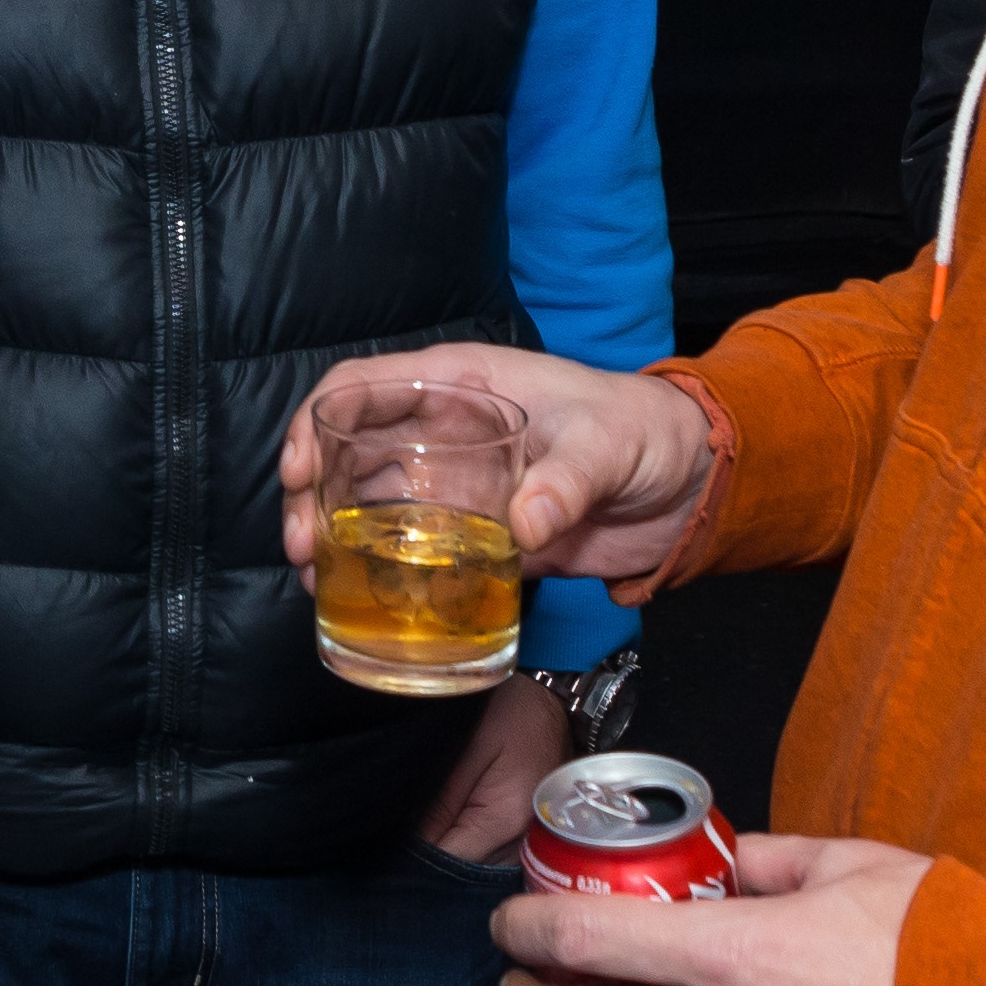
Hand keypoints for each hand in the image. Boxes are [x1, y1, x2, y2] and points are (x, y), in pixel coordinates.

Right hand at [276, 343, 713, 597]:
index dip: (317, 420)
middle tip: (304, 545)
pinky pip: (414, 552)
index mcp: (463, 386)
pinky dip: (379, 572)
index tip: (298, 469)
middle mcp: (445, 434)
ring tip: (315, 577)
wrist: (687, 485)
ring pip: (371, 503)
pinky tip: (357, 599)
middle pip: (351, 450)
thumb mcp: (608, 445)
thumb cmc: (645, 433)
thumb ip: (568, 480)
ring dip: (334, 534)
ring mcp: (458, 488)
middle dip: (311, 491)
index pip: (366, 387)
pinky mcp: (478, 537)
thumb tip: (522, 526)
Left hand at [416, 672, 569, 860]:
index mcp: (505, 819)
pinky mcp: (531, 832)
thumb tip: (413, 844)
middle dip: (434, 862)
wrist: (557, 699)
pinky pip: (496, 856)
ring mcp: (532, 839)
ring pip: (482, 869)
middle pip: (468, 873)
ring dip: (454, 855)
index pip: (452, 862)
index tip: (392, 846)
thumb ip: (442, 800)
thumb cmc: (513, 712)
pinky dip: (473, 847)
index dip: (419, 859)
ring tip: (425, 832)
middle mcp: (524, 840)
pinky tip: (454, 829)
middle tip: (400, 841)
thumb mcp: (470, 747)